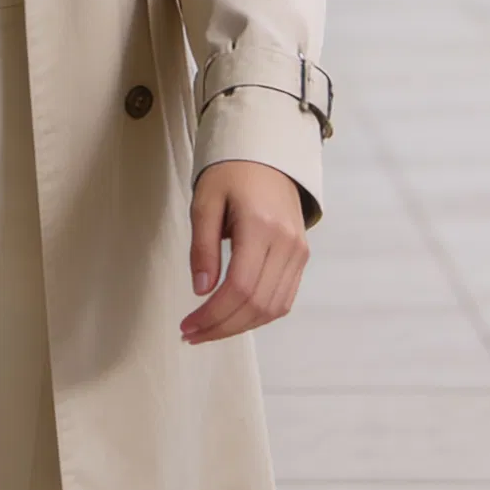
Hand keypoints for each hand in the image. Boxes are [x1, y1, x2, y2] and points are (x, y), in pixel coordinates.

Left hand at [182, 159, 306, 345]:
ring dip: (240, 326)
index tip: (187, 326)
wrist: (269, 154)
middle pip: (257, 304)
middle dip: (222, 327)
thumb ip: (202, 246)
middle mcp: (286, 243)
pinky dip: (258, 315)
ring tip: (209, 330)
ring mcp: (298, 252)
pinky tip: (234, 317)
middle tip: (192, 334)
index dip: (213, 315)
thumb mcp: (206, 200)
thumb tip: (201, 291)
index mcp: (261, 225)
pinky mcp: (301, 257)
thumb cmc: (231, 172)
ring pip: (273, 308)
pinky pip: (283, 299)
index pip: (240, 287)